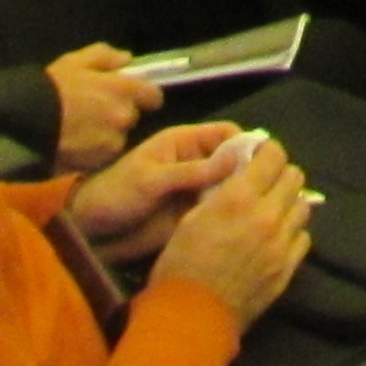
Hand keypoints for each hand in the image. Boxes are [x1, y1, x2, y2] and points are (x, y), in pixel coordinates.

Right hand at [42, 44, 163, 175]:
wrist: (23, 124)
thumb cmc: (49, 89)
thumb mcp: (75, 61)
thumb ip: (106, 56)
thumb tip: (127, 60)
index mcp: (123, 90)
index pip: (154, 96)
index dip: (143, 95)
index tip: (128, 95)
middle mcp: (123, 117)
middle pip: (132, 116)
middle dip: (118, 113)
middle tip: (94, 110)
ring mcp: (111, 143)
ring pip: (117, 137)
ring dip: (107, 133)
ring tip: (80, 128)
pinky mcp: (97, 163)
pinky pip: (103, 154)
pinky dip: (94, 150)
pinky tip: (75, 143)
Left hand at [71, 118, 257, 258]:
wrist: (92, 231)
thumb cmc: (116, 194)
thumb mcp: (151, 179)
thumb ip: (191, 171)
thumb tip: (236, 162)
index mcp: (184, 143)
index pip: (226, 134)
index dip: (246, 144)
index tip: (266, 163)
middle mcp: (195, 164)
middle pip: (233, 161)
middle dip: (251, 172)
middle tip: (272, 190)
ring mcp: (195, 191)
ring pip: (229, 187)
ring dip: (244, 196)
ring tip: (265, 210)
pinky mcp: (193, 216)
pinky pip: (218, 211)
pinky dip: (232, 217)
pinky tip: (247, 227)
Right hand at [149, 131, 312, 324]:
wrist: (190, 318)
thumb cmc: (180, 265)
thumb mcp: (192, 219)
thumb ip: (222, 195)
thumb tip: (240, 181)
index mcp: (240, 197)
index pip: (274, 155)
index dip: (268, 152)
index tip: (260, 157)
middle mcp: (268, 215)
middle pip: (295, 177)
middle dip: (281, 176)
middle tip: (266, 184)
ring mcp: (282, 244)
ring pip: (303, 206)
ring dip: (289, 204)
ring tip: (272, 211)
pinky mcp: (288, 269)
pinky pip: (303, 238)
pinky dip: (292, 233)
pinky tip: (276, 240)